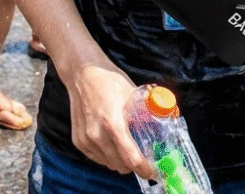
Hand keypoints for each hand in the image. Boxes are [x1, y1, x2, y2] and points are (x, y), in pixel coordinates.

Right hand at [66, 62, 154, 179]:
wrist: (82, 74)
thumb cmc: (109, 81)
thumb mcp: (132, 93)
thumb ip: (145, 109)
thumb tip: (166, 119)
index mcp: (112, 122)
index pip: (131, 158)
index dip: (144, 168)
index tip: (154, 171)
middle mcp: (96, 134)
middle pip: (121, 165)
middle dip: (134, 166)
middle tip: (143, 160)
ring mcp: (86, 140)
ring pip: (109, 164)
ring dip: (120, 162)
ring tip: (128, 150)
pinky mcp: (78, 141)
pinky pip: (97, 158)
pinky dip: (107, 156)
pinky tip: (113, 144)